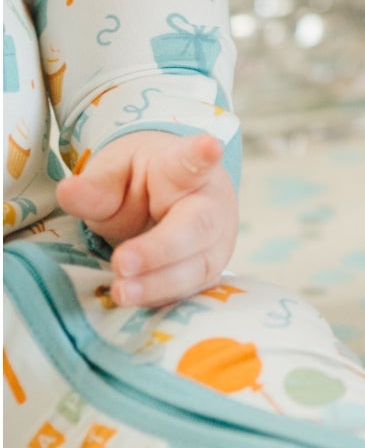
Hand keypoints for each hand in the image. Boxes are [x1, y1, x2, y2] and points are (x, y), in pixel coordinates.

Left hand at [54, 130, 236, 307]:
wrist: (169, 198)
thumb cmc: (139, 184)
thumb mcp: (114, 176)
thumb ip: (95, 188)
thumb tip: (67, 190)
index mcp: (183, 168)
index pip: (193, 162)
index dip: (202, 156)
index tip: (209, 147)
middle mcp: (209, 203)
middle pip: (198, 225)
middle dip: (161, 248)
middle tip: (122, 262)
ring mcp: (215, 240)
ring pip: (197, 265)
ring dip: (159, 284)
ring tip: (121, 292)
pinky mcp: (206, 271)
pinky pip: (188, 290)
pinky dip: (160, 299)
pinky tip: (134, 301)